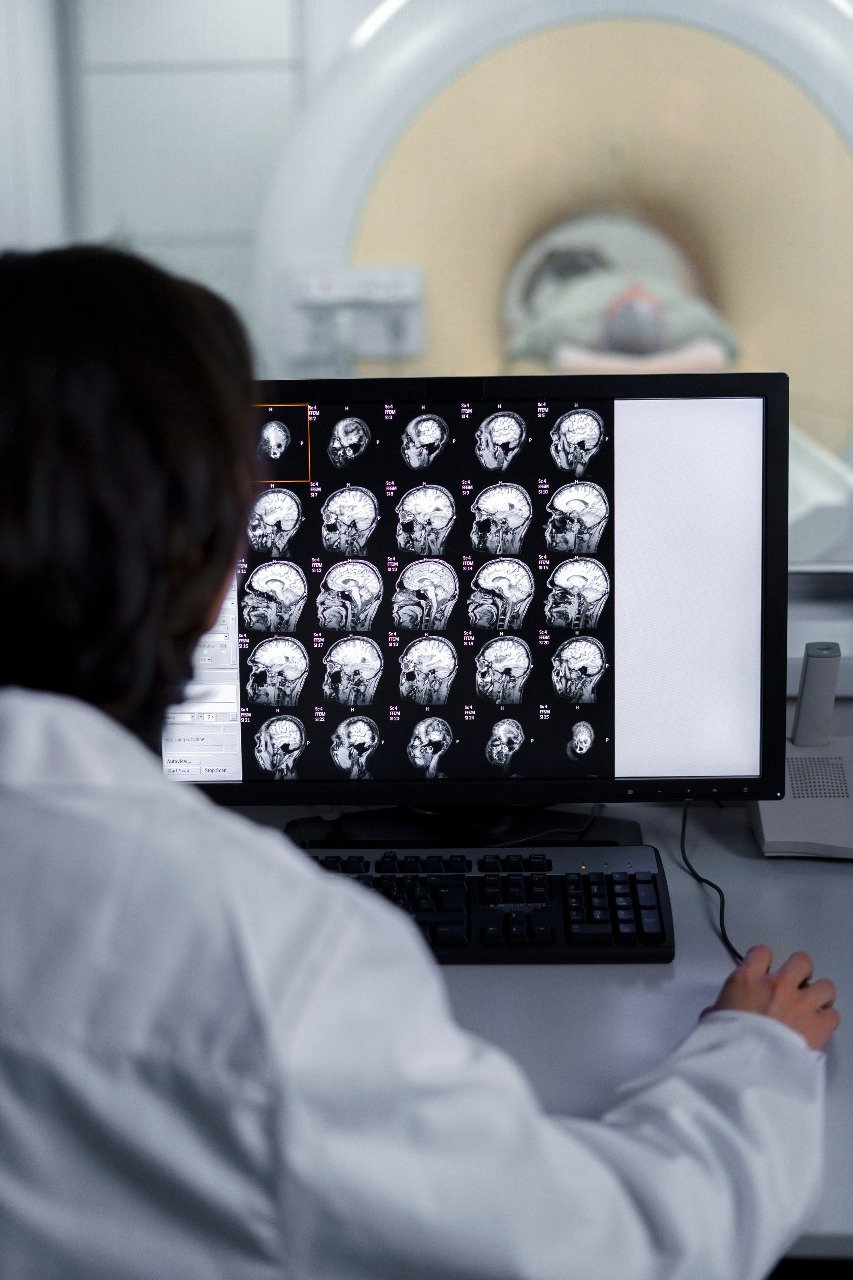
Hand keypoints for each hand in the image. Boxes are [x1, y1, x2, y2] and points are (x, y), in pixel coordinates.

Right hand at [701, 945, 839, 1050]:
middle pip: (801, 961)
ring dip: (819, 996)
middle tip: (794, 988)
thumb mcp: (713, 1020)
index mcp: (747, 980)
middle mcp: (778, 985)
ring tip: (811, 1009)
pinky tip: (817, 1028)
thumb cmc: (724, 1042)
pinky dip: (826, 1020)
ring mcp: (802, 1003)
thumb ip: (720, 1010)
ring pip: (825, 986)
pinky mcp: (819, 1025)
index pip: (761, 952)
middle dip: (800, 973)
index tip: (763, 972)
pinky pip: (833, 1014)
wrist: (748, 1068)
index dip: (764, 960)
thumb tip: (718, 1014)